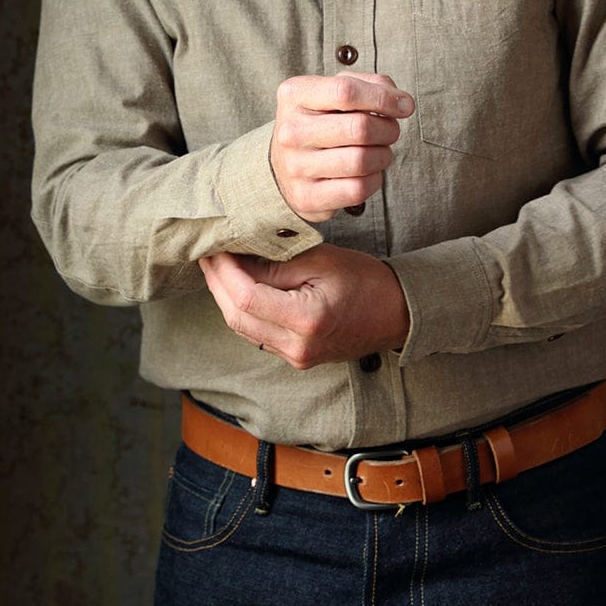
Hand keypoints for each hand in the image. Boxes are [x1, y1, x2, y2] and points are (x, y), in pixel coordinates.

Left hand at [199, 244, 409, 368]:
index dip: (224, 271)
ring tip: (218, 266)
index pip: (246, 297)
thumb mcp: (321, 260)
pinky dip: (242, 310)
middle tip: (208, 254)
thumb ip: (277, 263)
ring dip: (225, 297)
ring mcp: (295, 357)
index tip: (216, 247)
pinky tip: (238, 287)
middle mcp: (296, 347)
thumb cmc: (365, 280)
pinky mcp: (295, 357)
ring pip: (242, 328)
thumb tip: (237, 258)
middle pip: (237, 317)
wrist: (396, 312)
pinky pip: (257, 334)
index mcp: (306, 321)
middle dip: (217, 283)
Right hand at [270, 71, 414, 221]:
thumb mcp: (335, 92)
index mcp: (295, 96)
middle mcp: (290, 131)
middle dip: (388, 129)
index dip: (383, 98)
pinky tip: (369, 173)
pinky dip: (374, 180)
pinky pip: (357, 189)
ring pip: (361, 161)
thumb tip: (402, 102)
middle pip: (359, 128)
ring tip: (380, 151)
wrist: (285, 165)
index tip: (405, 105)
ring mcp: (295, 167)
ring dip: (383, 156)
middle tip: (390, 131)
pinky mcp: (306, 197)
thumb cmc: (321, 121)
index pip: (346, 91)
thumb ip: (371, 85)